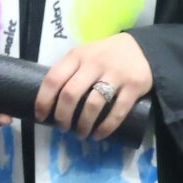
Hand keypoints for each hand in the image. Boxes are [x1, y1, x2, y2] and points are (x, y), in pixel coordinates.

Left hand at [33, 33, 152, 140]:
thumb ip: (70, 70)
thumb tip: (51, 99)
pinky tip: (98, 134)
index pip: (54, 78)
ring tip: (80, 134)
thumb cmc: (105, 55)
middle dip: (63, 116)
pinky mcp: (133, 86)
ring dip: (83, 124)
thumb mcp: (84, 54)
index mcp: (77, 55)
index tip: (40, 116)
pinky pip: (117, 112)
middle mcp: (94, 63)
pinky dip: (105, 128)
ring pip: (93, 105)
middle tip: (62, 128)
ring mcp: (115, 75)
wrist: (142, 48)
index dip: (44, 100)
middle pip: (71, 94)